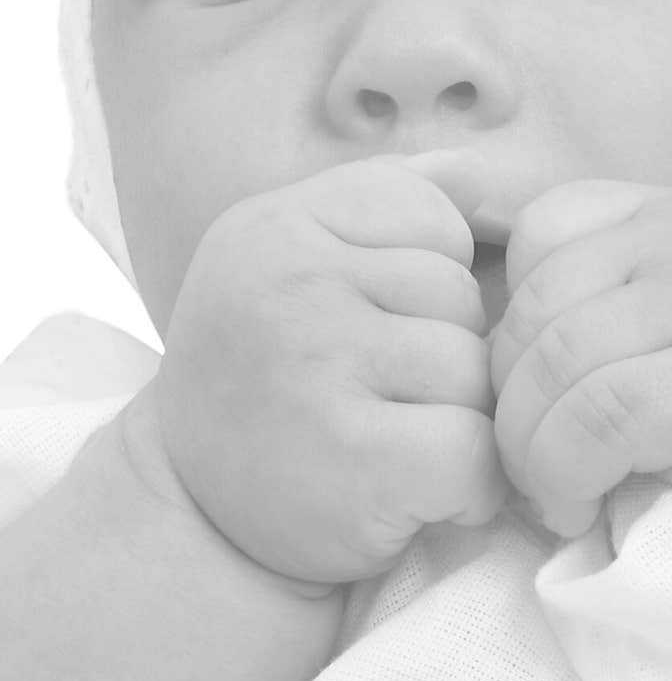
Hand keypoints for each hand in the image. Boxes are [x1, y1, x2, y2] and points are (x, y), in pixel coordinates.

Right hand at [156, 150, 505, 583]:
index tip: (374, 322)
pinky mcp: (355, 458)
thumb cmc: (261, 374)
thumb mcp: (293, 259)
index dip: (426, 275)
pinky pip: (477, 450)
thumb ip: (384, 201)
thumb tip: (476, 170)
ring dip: (456, 418)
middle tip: (377, 397)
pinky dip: (471, 488)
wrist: (186, 511)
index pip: (430, 211)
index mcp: (279, 222)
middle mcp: (292, 282)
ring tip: (390, 442)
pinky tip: (418, 494)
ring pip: (473, 369)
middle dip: (442, 350)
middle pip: (458, 292)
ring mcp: (320, 366)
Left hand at [491, 180, 671, 558]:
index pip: (539, 230)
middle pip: (533, 302)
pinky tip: (581, 504)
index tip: (538, 385)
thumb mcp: (657, 317)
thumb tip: (460, 343)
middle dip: (508, 395)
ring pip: (554, 360)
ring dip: (528, 446)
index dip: (514, 318)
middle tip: (532, 457)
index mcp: (663, 215)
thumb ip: (580, 301)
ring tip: (555, 489)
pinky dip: (563, 472)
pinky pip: (593, 416)